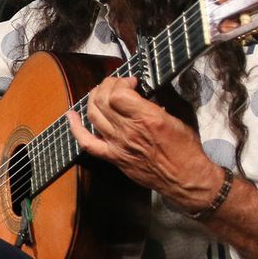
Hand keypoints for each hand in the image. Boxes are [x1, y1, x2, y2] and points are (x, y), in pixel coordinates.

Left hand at [65, 75, 219, 203]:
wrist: (184, 178)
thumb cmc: (186, 149)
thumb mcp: (181, 116)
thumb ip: (163, 100)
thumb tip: (149, 89)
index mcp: (148, 118)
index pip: (119, 93)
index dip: (121, 82)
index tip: (131, 81)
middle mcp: (129, 130)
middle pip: (103, 101)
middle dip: (106, 85)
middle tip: (115, 84)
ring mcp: (118, 144)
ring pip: (93, 115)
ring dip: (93, 99)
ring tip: (99, 93)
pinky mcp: (113, 157)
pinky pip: (87, 143)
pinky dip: (75, 128)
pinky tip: (71, 116)